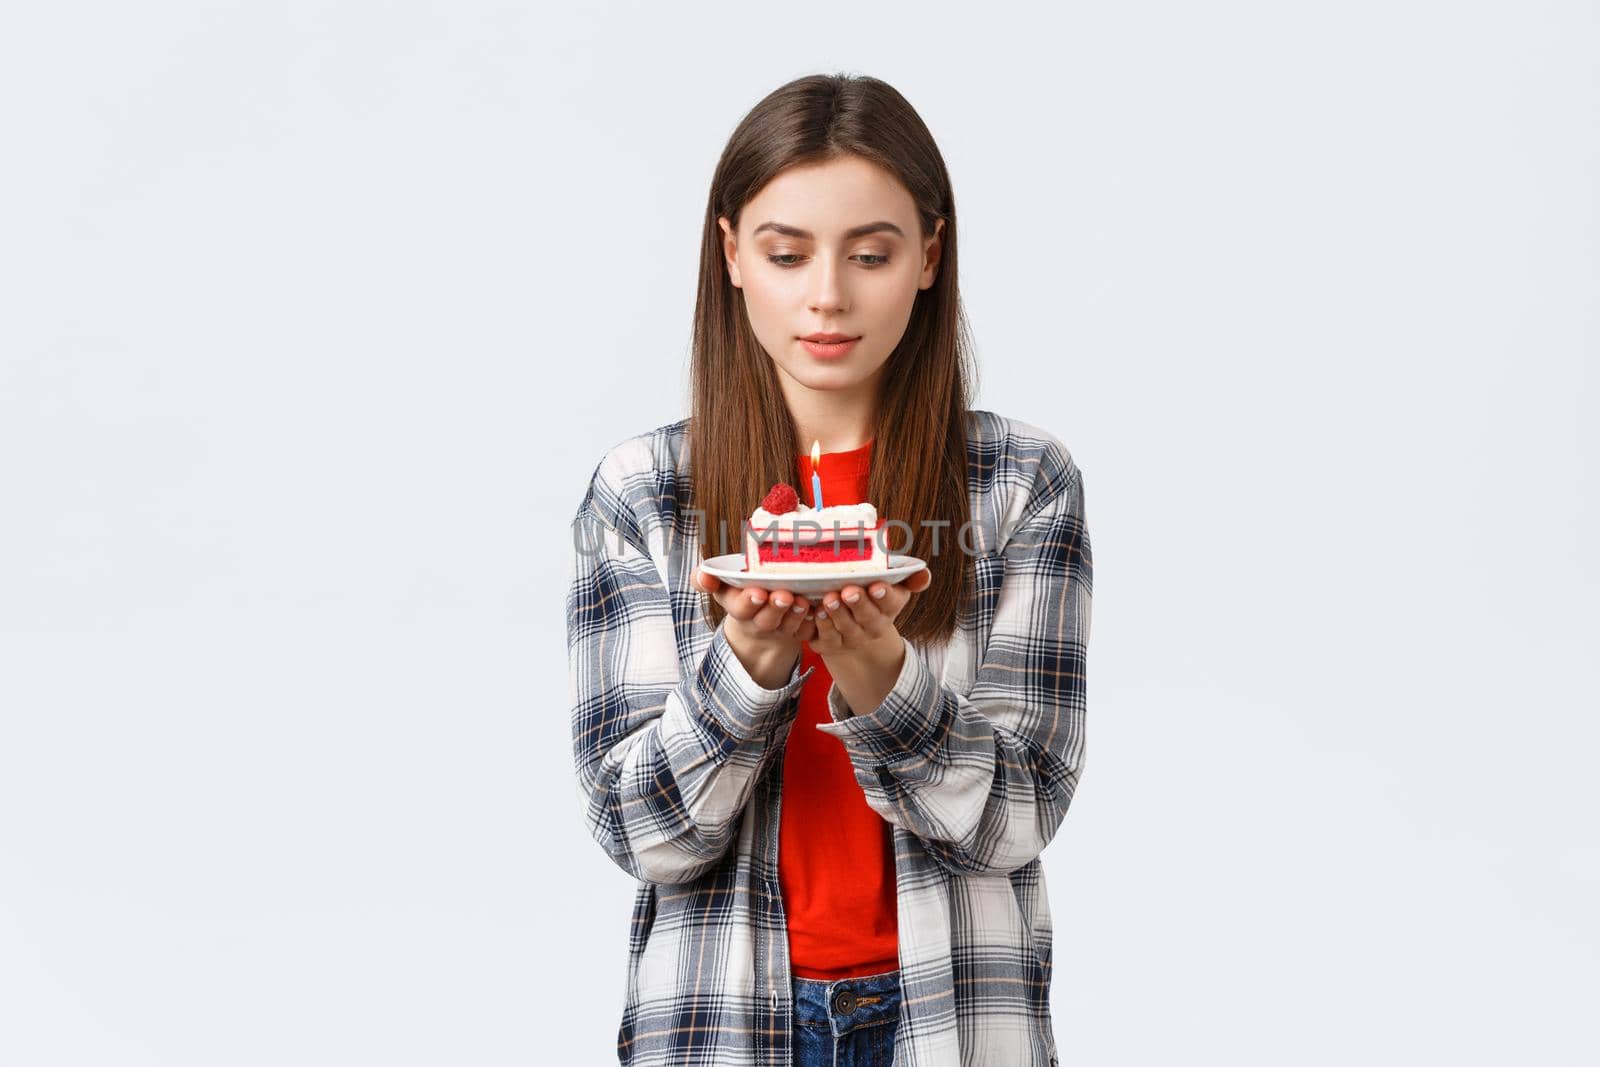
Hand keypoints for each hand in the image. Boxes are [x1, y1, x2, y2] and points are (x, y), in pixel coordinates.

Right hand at [692, 567, 817, 686]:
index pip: (740, 607)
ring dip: (796, 614)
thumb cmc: (741, 594)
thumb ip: (707, 580)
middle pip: (767, 619)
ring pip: (789, 625)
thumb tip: (701, 574)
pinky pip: (809, 631)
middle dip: (775, 607)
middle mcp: (760, 621)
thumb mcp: (721, 587)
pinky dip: (815, 622)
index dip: (748, 601)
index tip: (757, 592)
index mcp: (738, 608)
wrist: (760, 623)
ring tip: (802, 601)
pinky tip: (820, 610)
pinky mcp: (800, 632)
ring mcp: (781, 629)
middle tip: (784, 595)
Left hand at [809, 568, 932, 661]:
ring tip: (828, 599)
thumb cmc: (871, 598)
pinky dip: (814, 624)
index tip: (876, 586)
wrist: (854, 631)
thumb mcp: (892, 586)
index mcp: (887, 609)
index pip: (891, 602)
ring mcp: (848, 638)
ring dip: (836, 614)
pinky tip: (811, 610)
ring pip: (842, 628)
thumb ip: (908, 577)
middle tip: (849, 591)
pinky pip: (820, 636)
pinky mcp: (826, 644)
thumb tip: (923, 573)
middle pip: (866, 617)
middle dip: (858, 603)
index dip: (884, 595)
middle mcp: (870, 627)